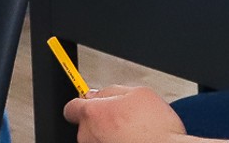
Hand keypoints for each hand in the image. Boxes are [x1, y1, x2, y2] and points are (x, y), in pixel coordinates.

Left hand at [63, 85, 188, 142]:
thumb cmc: (156, 129)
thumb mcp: (138, 92)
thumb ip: (112, 90)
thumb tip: (98, 93)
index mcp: (93, 114)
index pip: (71, 108)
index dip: (83, 103)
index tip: (90, 103)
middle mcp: (88, 136)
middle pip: (86, 124)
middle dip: (101, 119)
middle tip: (122, 118)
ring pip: (96, 139)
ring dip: (107, 135)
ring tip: (131, 133)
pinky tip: (131, 142)